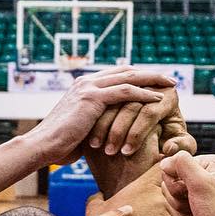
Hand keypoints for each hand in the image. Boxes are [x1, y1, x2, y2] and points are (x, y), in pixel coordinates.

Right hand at [27, 69, 178, 164]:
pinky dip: (143, 94)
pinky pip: (124, 92)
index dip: (137, 76)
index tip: (155, 81)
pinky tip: (157, 99)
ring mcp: (89, 87)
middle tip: (169, 78)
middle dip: (150, 73)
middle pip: (126, 70)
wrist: (43, 145)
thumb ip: (97, 121)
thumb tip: (111, 130)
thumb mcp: (82, 128)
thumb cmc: (60, 144)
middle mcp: (86, 81)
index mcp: (83, 85)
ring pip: (129, 76)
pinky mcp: (92, 98)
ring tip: (170, 84)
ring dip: (152, 79)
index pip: (116, 74)